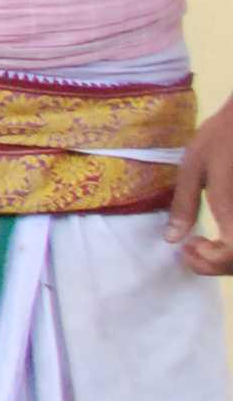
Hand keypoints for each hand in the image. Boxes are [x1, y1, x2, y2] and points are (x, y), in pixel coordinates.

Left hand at [167, 118, 232, 276]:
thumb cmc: (224, 136)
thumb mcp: (194, 167)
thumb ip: (184, 205)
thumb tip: (172, 239)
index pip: (231, 256)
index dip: (209, 263)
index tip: (188, 247)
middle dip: (217, 265)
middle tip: (193, 248)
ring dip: (228, 259)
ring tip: (206, 243)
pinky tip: (223, 235)